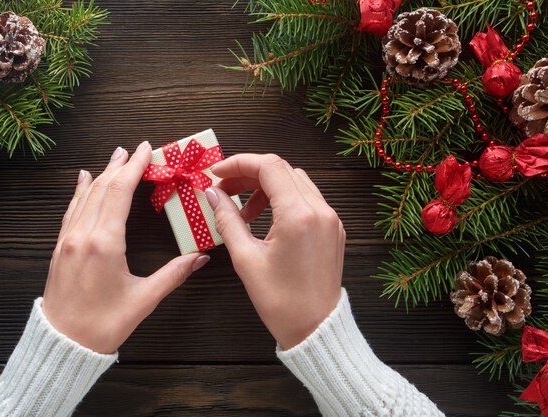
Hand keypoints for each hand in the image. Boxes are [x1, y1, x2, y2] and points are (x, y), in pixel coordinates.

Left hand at [42, 142, 209, 353]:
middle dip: (120, 165)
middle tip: (135, 148)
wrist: (62, 344)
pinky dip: (80, 191)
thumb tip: (201, 257)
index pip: (119, 193)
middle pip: (102, 188)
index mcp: (104, 243)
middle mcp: (83, 235)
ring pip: (85, 196)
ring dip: (101, 174)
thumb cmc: (103, 325)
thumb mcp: (144, 299)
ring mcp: (68, 240)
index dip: (134, 168)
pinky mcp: (60, 248)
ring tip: (115, 156)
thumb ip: (174, 274)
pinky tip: (82, 180)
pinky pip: (71, 210)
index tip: (145, 150)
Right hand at [207, 154, 343, 349]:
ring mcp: (331, 219)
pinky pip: (307, 199)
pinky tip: (265, 220)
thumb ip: (228, 220)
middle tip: (224, 190)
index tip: (217, 173)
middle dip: (249, 174)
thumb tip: (213, 195)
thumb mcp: (246, 259)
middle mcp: (320, 210)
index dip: (238, 163)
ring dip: (266, 187)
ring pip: (295, 182)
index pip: (268, 167)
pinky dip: (283, 200)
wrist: (316, 329)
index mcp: (299, 215)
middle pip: (282, 170)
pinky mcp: (334, 229)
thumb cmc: (281, 301)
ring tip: (244, 212)